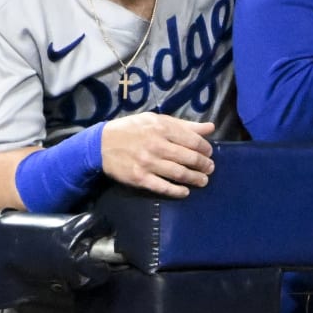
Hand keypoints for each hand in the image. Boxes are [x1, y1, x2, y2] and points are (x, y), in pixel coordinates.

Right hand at [100, 115, 215, 197]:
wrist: (101, 143)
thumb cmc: (132, 129)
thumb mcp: (157, 120)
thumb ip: (185, 125)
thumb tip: (210, 127)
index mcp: (162, 128)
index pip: (193, 141)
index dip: (205, 149)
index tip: (209, 153)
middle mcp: (157, 145)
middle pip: (189, 158)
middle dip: (204, 165)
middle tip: (209, 169)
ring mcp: (148, 163)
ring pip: (179, 173)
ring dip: (195, 178)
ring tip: (203, 180)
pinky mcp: (139, 178)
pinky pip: (163, 187)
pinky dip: (177, 191)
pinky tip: (185, 192)